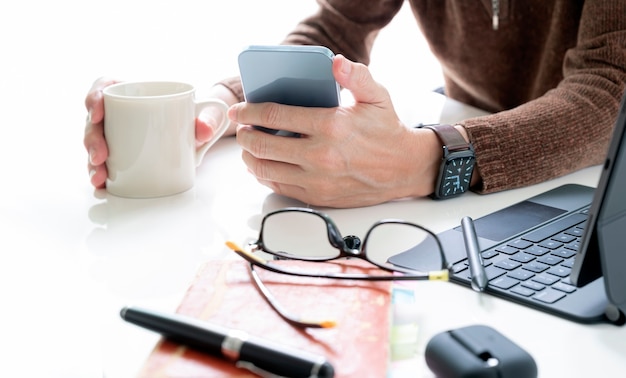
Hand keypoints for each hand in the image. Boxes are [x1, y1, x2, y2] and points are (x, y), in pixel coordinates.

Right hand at [83, 78, 238, 187]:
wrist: (198, 137)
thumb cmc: (196, 117)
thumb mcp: (206, 114)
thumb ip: (209, 118)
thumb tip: (204, 130)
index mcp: (133, 92)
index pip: (105, 86)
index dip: (95, 97)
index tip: (97, 112)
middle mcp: (119, 113)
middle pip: (94, 121)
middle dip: (92, 139)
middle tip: (101, 156)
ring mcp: (116, 135)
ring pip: (95, 145)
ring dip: (92, 163)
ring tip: (99, 177)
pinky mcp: (120, 156)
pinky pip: (103, 164)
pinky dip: (101, 175)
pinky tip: (101, 186)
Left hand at [230, 55, 440, 207]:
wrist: (404, 169)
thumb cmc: (387, 131)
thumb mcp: (376, 97)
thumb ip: (355, 76)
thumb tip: (335, 63)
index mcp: (331, 126)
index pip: (275, 117)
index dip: (250, 112)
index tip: (239, 110)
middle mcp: (321, 156)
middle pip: (263, 146)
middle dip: (245, 135)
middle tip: (242, 128)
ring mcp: (318, 180)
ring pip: (266, 170)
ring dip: (250, 157)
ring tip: (249, 147)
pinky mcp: (318, 197)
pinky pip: (280, 187)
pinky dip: (265, 175)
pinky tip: (265, 164)